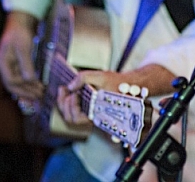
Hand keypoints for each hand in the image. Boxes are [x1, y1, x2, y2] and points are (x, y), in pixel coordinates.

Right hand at [0, 11, 42, 99]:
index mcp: (2, 63)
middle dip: (26, 92)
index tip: (37, 90)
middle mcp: (4, 66)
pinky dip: (28, 82)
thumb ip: (26, 64)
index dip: (24, 87)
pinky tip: (36, 85)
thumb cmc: (20, 31)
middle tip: (39, 96)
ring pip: (17, 82)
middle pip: (12, 84)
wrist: (20, 20)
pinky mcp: (16, 62)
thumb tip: (29, 80)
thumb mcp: (23, 47)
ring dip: (28, 88)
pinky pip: (21, 76)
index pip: (11, 81)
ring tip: (40, 93)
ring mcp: (9, 64)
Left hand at [55, 64, 176, 124]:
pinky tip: (70, 90)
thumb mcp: (102, 76)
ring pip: (71, 116)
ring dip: (64, 103)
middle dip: (63, 104)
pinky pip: (76, 110)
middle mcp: (93, 116)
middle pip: (71, 118)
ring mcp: (91, 113)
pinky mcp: (91, 109)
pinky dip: (69, 102)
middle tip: (64, 90)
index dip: (71, 105)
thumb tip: (70, 86)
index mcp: (96, 112)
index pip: (76, 117)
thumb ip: (84, 78)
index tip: (73, 92)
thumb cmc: (118, 83)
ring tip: (64, 90)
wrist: (130, 85)